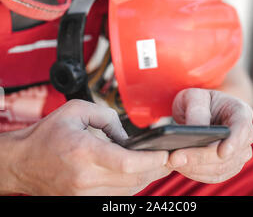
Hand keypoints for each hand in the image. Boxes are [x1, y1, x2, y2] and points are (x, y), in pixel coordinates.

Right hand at [14, 100, 169, 195]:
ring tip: (157, 165)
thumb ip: (106, 116)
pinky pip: (114, 199)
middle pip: (132, 179)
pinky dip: (129, 187)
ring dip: (145, 179)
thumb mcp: (76, 110)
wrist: (21, 162)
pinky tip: (136, 175)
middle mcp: (84, 177)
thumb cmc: (47, 134)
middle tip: (170, 158)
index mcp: (83, 151)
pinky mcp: (81, 201)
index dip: (152, 160)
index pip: (127, 163)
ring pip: (126, 192)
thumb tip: (126, 135)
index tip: (165, 153)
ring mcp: (82, 194)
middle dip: (156, 169)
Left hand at [167, 88, 252, 183]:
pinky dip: (195, 173)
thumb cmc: (198, 101)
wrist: (199, 113)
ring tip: (172, 161)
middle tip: (175, 157)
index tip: (222, 152)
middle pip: (229, 154)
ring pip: (220, 168)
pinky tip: (179, 166)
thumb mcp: (194, 96)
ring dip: (195, 167)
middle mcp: (245, 135)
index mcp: (241, 112)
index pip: (242, 128)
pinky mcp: (228, 167)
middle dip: (201, 157)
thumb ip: (197, 109)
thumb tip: (197, 129)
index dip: (234, 142)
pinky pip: (214, 176)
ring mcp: (238, 154)